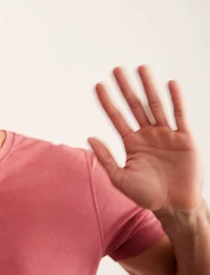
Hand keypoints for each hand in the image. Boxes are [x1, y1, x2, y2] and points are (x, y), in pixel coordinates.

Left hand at [88, 65, 202, 213]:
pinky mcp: (184, 139)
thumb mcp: (120, 178)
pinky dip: (176, 100)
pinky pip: (179, 116)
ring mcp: (166, 135)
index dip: (107, 101)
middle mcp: (148, 135)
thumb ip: (105, 157)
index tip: (98, 85)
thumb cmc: (146, 195)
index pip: (116, 117)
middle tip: (117, 69)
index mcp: (131, 143)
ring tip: (141, 68)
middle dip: (126, 87)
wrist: (174, 207)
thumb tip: (89, 137)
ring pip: (156, 105)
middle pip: (135, 105)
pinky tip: (170, 84)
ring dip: (149, 87)